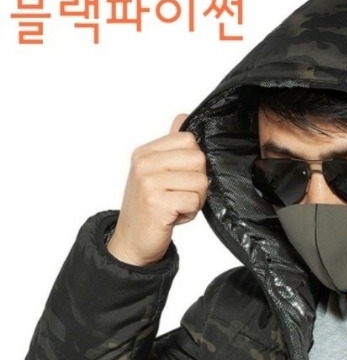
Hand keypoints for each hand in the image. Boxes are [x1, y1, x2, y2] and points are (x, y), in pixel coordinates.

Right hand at [106, 113, 208, 265]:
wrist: (132, 242)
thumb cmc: (148, 210)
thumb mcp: (156, 173)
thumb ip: (171, 148)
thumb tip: (183, 117)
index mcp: (145, 152)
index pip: (189, 139)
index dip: (194, 163)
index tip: (180, 179)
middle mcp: (145, 163)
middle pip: (199, 159)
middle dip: (198, 183)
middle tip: (180, 196)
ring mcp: (149, 181)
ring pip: (200, 182)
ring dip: (195, 201)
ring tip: (175, 207)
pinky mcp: (157, 202)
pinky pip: (194, 201)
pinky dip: (190, 214)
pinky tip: (173, 217)